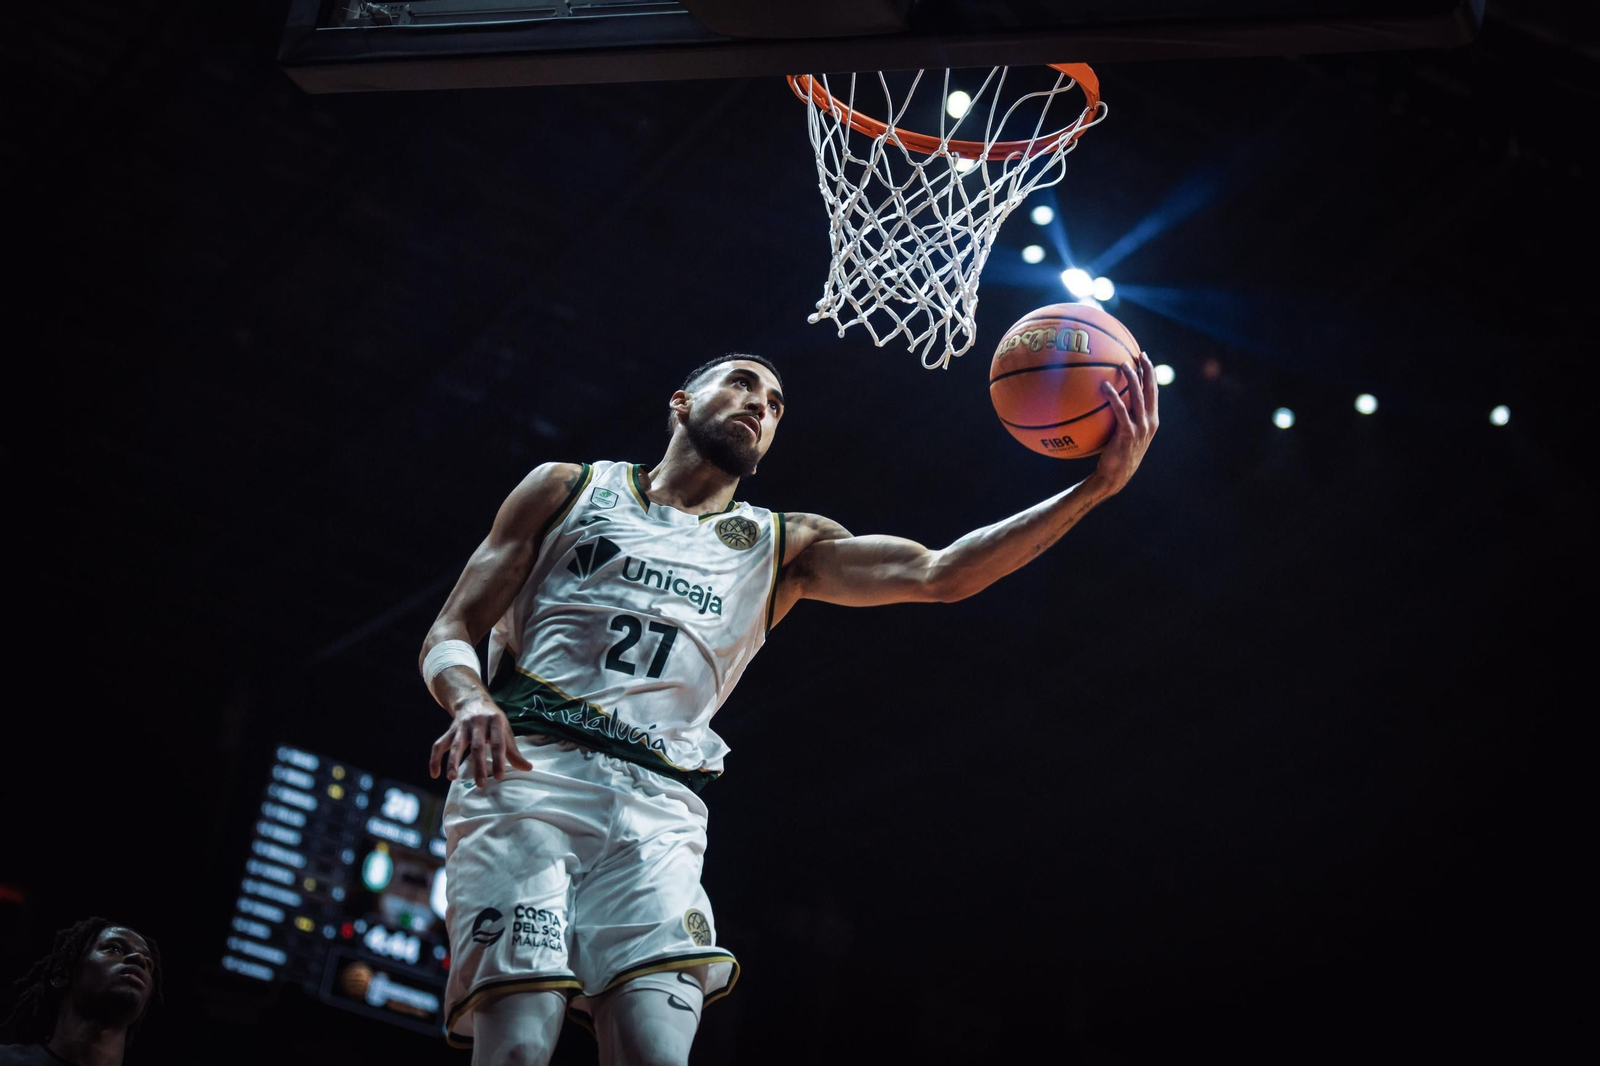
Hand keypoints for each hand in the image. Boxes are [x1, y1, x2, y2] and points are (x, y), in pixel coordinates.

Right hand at [428, 698, 532, 783]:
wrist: (472, 700)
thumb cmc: (493, 721)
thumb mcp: (505, 731)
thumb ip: (513, 751)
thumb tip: (528, 768)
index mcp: (495, 721)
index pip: (497, 743)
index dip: (499, 760)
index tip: (499, 777)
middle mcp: (477, 722)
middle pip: (477, 746)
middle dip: (478, 765)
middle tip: (481, 784)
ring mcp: (461, 726)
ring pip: (455, 745)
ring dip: (453, 762)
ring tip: (452, 778)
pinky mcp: (449, 731)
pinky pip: (439, 745)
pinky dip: (435, 759)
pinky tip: (434, 774)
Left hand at [1088, 350, 1158, 496]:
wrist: (1115, 477)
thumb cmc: (1116, 456)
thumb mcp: (1124, 435)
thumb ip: (1123, 418)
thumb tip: (1108, 400)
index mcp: (1152, 421)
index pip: (1154, 392)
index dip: (1151, 373)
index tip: (1144, 357)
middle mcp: (1149, 422)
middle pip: (1151, 390)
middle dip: (1147, 370)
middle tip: (1138, 354)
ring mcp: (1140, 428)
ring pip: (1139, 397)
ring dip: (1132, 379)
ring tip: (1123, 364)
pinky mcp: (1127, 434)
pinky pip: (1121, 410)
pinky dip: (1113, 397)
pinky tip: (1104, 386)